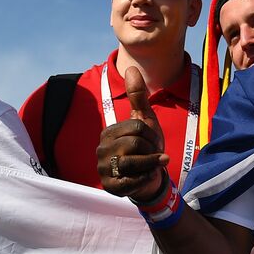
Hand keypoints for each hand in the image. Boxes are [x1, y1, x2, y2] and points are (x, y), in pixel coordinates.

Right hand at [96, 67, 169, 200]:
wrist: (150, 179)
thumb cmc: (146, 148)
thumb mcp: (145, 121)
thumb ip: (138, 97)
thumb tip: (131, 67)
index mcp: (108, 133)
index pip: (137, 127)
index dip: (152, 135)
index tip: (152, 142)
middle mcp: (101, 150)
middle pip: (136, 144)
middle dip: (152, 150)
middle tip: (153, 155)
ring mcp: (103, 169)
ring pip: (134, 162)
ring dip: (151, 164)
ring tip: (153, 165)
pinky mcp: (110, 186)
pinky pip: (133, 180)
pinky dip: (147, 177)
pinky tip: (147, 176)